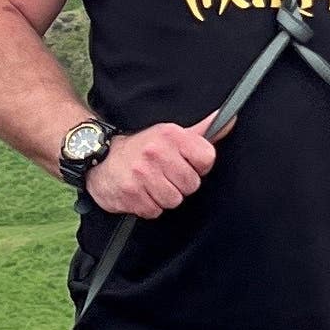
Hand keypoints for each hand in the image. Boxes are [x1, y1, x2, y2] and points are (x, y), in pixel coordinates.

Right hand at [85, 123, 215, 217]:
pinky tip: (140, 192)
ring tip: (151, 184)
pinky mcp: (130, 195)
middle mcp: (156, 153)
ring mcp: (142, 175)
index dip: (198, 166)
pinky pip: (154, 211)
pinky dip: (148, 206)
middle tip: (164, 175)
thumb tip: (229, 118)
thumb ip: (203, 131)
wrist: (99, 158)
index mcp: (171, 136)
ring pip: (174, 201)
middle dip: (179, 184)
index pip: (207, 159)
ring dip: (163, 197)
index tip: (185, 164)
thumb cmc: (140, 148)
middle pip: (191, 185)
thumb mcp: (171, 134)